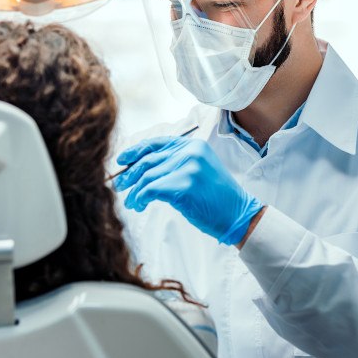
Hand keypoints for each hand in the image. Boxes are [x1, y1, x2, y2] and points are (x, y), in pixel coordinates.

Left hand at [114, 135, 263, 244]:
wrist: (238, 214)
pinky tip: (139, 205)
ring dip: (135, 191)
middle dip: (130, 174)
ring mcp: (188, 167)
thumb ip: (176, 162)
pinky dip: (141, 198)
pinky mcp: (184, 185)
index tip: (121, 160)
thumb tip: (142, 167)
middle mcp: (190, 152)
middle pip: (148, 160)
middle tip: (119, 185)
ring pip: (147, 176)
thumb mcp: (198, 169)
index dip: (135, 151)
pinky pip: (151, 190)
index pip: (157, 143)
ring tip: (131, 203)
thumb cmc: (215, 197)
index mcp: (193, 145)